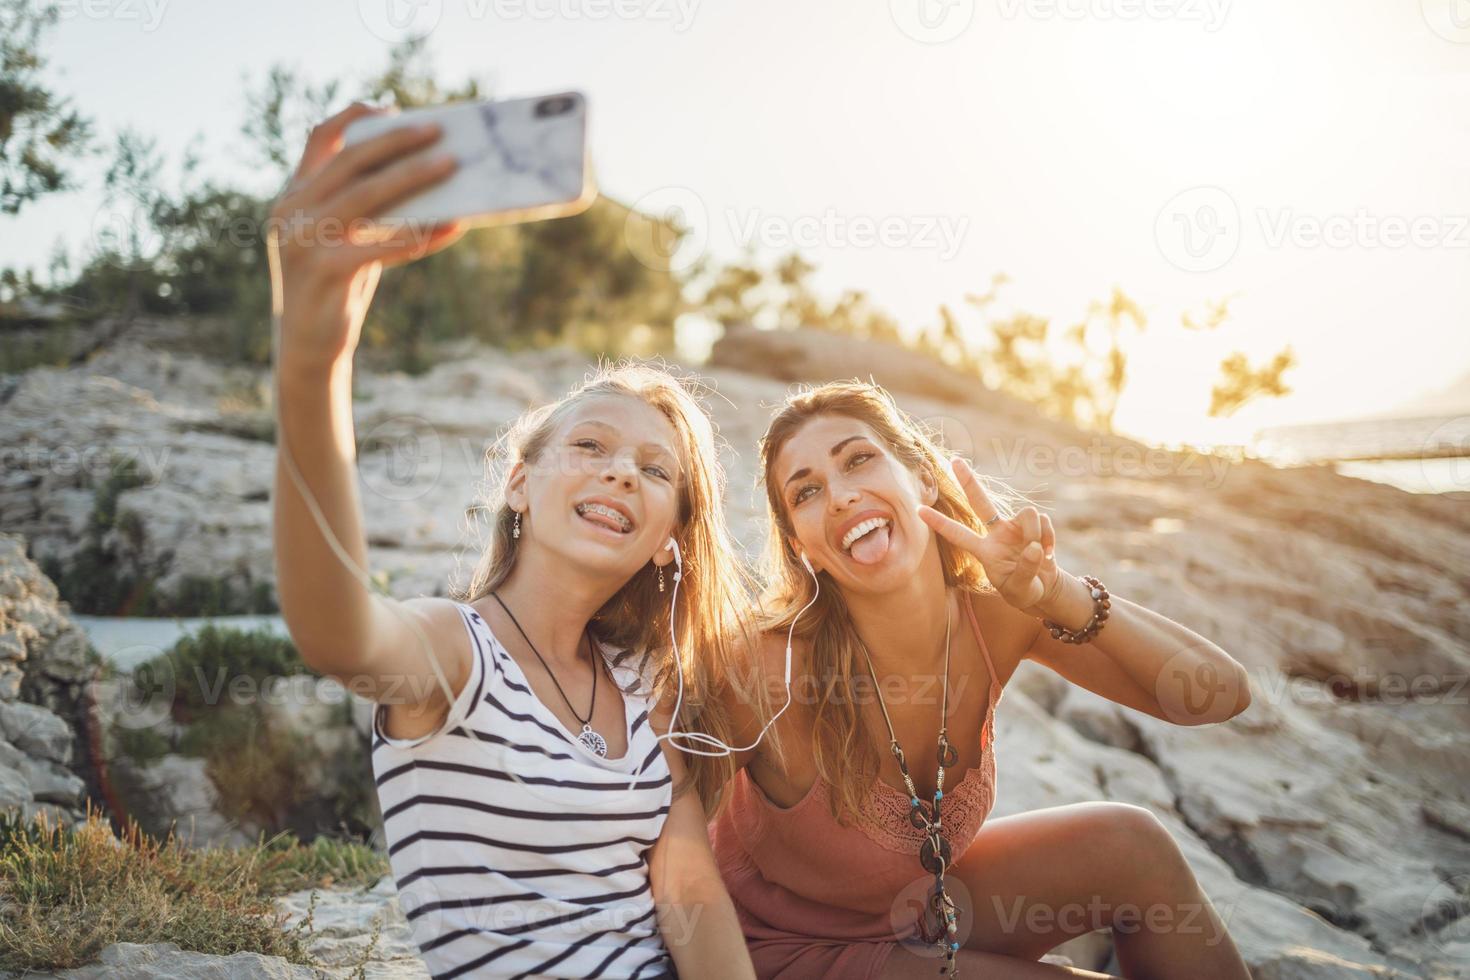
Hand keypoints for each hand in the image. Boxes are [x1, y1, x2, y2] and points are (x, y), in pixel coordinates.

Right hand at [267, 101, 466, 370]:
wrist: (308, 346)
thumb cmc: (335, 287)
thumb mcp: (343, 238)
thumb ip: (365, 207)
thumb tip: (426, 176)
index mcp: (293, 195)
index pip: (320, 139)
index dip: (355, 117)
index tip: (394, 108)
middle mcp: (291, 211)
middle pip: (351, 161)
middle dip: (397, 142)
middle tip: (438, 132)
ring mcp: (303, 240)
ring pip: (367, 196)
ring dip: (413, 178)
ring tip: (451, 166)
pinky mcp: (324, 270)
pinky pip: (384, 245)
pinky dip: (422, 234)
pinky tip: (453, 226)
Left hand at [917, 455, 1062, 616]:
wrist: (1044, 589)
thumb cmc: (1024, 591)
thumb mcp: (1020, 590)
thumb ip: (1025, 570)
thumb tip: (1034, 547)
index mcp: (984, 551)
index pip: (957, 534)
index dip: (939, 523)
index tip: (918, 510)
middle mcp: (997, 534)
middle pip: (980, 502)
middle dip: (968, 481)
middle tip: (955, 460)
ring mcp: (1015, 528)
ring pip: (1027, 513)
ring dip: (1035, 532)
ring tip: (1039, 554)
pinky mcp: (1035, 525)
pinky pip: (1044, 521)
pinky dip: (1049, 538)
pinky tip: (1049, 554)